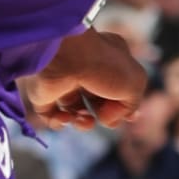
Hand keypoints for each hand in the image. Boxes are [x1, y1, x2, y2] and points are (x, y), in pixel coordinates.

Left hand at [17, 29, 147, 130]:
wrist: (65, 56)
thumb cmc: (104, 66)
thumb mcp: (135, 84)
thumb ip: (131, 106)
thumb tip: (110, 120)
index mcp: (111, 59)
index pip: (120, 85)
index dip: (124, 105)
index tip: (129, 117)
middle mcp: (87, 68)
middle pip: (98, 101)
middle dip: (104, 115)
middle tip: (104, 119)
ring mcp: (64, 80)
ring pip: (75, 110)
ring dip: (83, 122)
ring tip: (83, 120)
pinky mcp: (44, 92)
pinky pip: (51, 114)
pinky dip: (59, 122)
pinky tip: (66, 118)